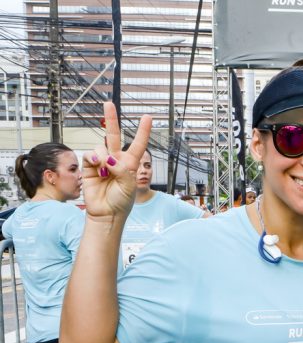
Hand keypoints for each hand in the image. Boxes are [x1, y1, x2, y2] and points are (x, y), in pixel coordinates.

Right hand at [82, 101, 152, 221]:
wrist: (106, 213)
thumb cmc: (121, 202)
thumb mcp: (129, 186)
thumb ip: (122, 170)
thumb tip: (107, 158)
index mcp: (130, 164)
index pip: (138, 144)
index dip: (143, 131)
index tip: (147, 117)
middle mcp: (116, 160)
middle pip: (114, 135)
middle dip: (111, 119)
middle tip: (108, 104)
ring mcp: (102, 162)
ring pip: (101, 146)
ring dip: (103, 156)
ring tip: (105, 171)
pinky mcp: (89, 166)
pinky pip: (90, 154)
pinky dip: (93, 158)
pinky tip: (96, 166)